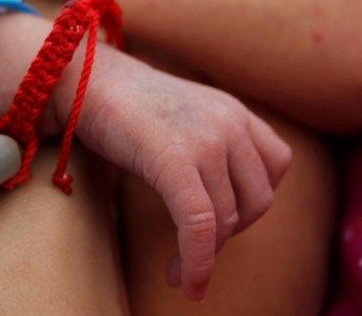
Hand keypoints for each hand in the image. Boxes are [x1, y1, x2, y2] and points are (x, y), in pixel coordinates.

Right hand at [64, 49, 291, 301]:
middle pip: (256, 200)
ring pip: (227, 219)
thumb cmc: (125, 106)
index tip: (223, 221)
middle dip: (229, 234)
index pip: (276, 166)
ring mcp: (206, 140)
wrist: (85, 80)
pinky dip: (197, 261)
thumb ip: (212, 147)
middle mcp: (229, 122)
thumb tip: (221, 206)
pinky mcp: (176, 160)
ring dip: (206, 256)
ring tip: (179, 271)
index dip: (253, 201)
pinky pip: (199, 224)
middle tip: (196, 251)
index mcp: (234, 111)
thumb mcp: (185, 118)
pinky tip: (185, 282)